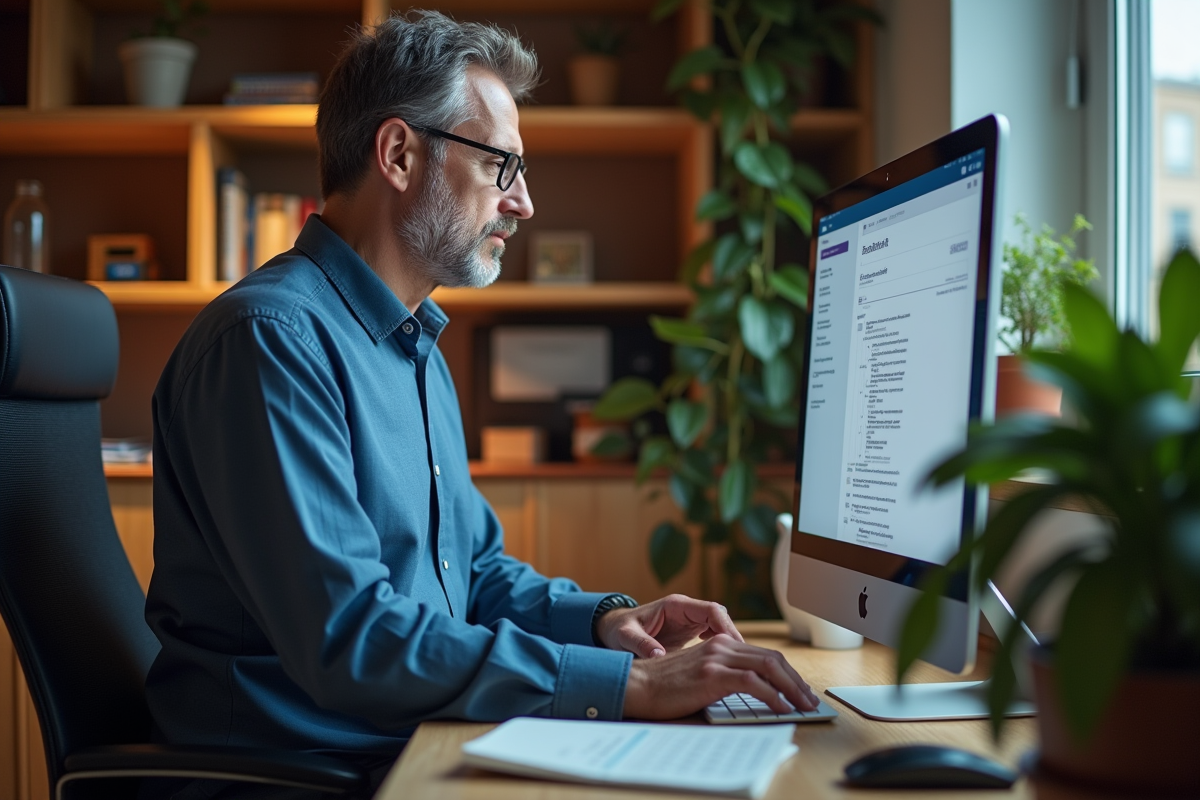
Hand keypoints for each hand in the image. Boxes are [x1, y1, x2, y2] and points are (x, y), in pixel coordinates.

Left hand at [595, 593, 740, 657]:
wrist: (613, 629)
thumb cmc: (619, 630)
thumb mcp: (625, 636)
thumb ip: (640, 644)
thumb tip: (657, 655)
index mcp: (675, 606)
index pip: (711, 610)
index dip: (726, 627)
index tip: (735, 647)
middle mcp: (687, 610)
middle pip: (722, 618)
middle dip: (734, 638)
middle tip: (745, 661)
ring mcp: (691, 620)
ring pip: (721, 628)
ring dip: (731, 645)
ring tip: (740, 667)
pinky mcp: (691, 632)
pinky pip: (714, 637)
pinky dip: (722, 650)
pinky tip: (726, 667)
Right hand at [621, 634, 819, 719]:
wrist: (637, 685)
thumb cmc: (665, 686)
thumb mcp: (700, 674)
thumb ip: (723, 674)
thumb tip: (753, 692)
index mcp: (721, 644)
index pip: (765, 655)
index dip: (788, 672)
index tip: (800, 690)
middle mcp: (722, 646)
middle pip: (772, 658)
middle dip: (796, 680)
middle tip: (809, 699)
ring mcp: (717, 658)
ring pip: (768, 667)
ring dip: (791, 688)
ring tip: (802, 705)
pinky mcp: (711, 675)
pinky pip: (752, 682)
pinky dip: (772, 695)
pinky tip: (781, 708)